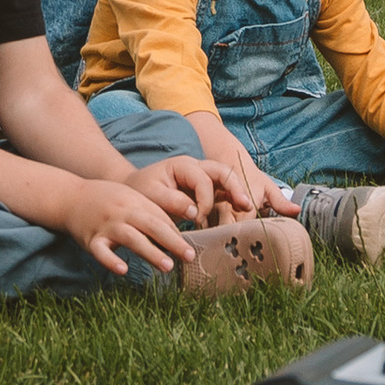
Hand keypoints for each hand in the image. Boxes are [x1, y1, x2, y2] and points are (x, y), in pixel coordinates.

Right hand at [60, 176, 196, 277]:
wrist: (71, 196)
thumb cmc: (108, 200)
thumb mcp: (131, 199)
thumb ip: (152, 214)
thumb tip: (177, 237)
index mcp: (135, 202)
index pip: (160, 218)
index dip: (176, 232)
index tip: (192, 247)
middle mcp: (123, 213)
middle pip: (151, 226)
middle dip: (172, 241)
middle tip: (189, 256)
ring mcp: (107, 226)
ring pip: (131, 238)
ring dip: (150, 251)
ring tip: (168, 266)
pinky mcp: (91, 240)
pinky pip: (102, 251)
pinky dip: (111, 260)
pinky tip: (123, 270)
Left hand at [130, 152, 274, 226]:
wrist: (136, 192)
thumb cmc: (141, 191)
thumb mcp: (150, 195)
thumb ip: (172, 201)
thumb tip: (194, 212)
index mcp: (183, 165)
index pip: (203, 179)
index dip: (204, 200)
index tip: (197, 219)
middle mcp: (197, 168)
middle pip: (223, 171)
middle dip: (236, 187)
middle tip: (246, 205)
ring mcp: (203, 178)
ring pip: (228, 180)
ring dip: (238, 193)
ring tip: (248, 209)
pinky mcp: (206, 191)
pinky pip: (224, 192)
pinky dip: (233, 201)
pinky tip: (239, 213)